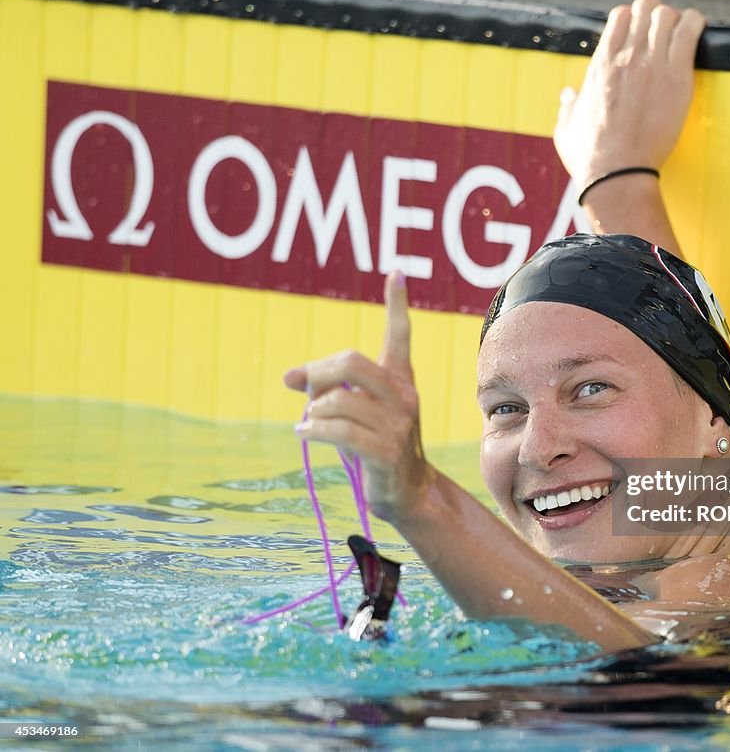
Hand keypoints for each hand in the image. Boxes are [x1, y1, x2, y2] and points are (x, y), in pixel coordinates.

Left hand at [284, 272, 429, 523]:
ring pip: (339, 401)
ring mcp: (398, 425)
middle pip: (352, 362)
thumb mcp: (354, 412)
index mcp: (400, 381)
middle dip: (318, 372)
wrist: (406, 491)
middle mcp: (404, 397)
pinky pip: (339, 431)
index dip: (397, 304)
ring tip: (308, 424)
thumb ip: (326, 389)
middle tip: (303, 387)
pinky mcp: (386, 452)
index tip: (396, 272)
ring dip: (313, 412)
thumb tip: (288, 376)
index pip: (399, 336)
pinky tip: (305, 433)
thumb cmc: (375, 446)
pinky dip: (313, 431)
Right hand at [554, 0, 704, 188]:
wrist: (618, 174)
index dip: (631, 20)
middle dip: (654, 15)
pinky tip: (697, 30)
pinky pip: (690, 31)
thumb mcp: (566, 129)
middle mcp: (625, 58)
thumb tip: (568, 95)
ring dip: (675, 20)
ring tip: (681, 33)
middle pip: (645, 8)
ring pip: (667, 15)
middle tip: (661, 33)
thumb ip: (567, 107)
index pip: (620, 16)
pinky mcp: (677, 78)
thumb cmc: (591, 158)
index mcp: (600, 65)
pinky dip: (695, 24)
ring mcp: (652, 65)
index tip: (638, 35)